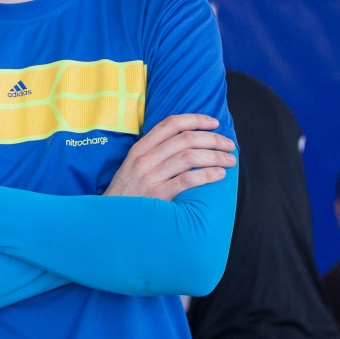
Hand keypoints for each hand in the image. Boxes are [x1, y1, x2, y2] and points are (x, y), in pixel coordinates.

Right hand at [104, 114, 235, 201]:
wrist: (109, 218)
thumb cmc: (126, 193)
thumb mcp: (132, 167)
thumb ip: (153, 153)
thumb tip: (186, 143)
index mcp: (139, 149)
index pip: (170, 124)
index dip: (195, 120)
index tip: (214, 123)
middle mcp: (144, 159)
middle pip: (185, 139)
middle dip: (213, 139)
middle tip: (229, 145)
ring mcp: (150, 176)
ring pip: (189, 157)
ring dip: (215, 156)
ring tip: (230, 160)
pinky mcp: (157, 195)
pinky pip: (187, 180)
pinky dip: (207, 175)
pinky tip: (219, 175)